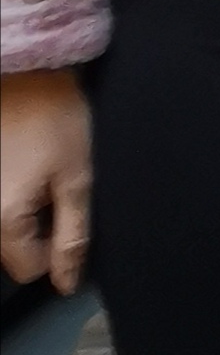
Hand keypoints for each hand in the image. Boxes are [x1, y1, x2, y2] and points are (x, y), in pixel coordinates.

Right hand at [0, 69, 92, 293]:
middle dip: (35, 227)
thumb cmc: (54, 118)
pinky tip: (18, 164)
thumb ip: (72, 234)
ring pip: (1, 228)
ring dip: (19, 211)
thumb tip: (65, 283)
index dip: (56, 246)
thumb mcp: (76, 176)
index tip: (66, 208)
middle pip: (10, 249)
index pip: (29, 268)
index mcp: (3, 219)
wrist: (24, 71)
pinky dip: (7, 193)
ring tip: (33, 170)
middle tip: (50, 184)